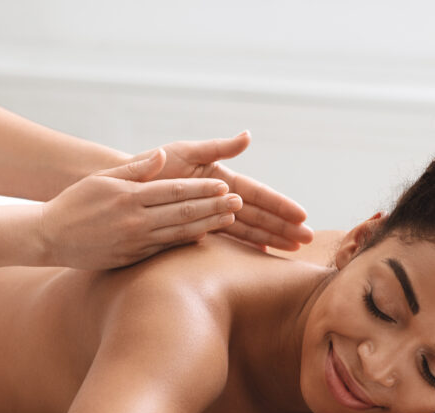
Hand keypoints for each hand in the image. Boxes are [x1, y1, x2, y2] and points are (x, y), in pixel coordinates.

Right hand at [39, 150, 241, 268]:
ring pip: (179, 233)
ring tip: (230, 219)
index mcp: (128, 196)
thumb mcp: (102, 179)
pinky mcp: (132, 258)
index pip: (174, 191)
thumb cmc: (76, 203)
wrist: (49, 237)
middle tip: (239, 202)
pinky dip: (186, 243)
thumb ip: (135, 168)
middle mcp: (135, 220)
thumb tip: (162, 155)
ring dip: (207, 225)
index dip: (202, 188)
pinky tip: (205, 237)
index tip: (224, 184)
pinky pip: (165, 250)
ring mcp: (135, 242)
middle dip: (214, 206)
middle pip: (183, 213)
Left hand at [127, 132, 311, 250]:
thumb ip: (217, 147)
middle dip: (284, 226)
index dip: (280, 205)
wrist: (125, 185)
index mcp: (221, 179)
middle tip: (309, 239)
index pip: (258, 194)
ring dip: (272, 238)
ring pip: (248, 229)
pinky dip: (248, 246)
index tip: (301, 215)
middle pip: (259, 214)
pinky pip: (228, 239)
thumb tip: (248, 136)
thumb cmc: (152, 164)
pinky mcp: (199, 227)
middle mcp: (220, 197)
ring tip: (295, 249)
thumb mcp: (184, 152)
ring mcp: (211, 213)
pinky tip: (264, 255)